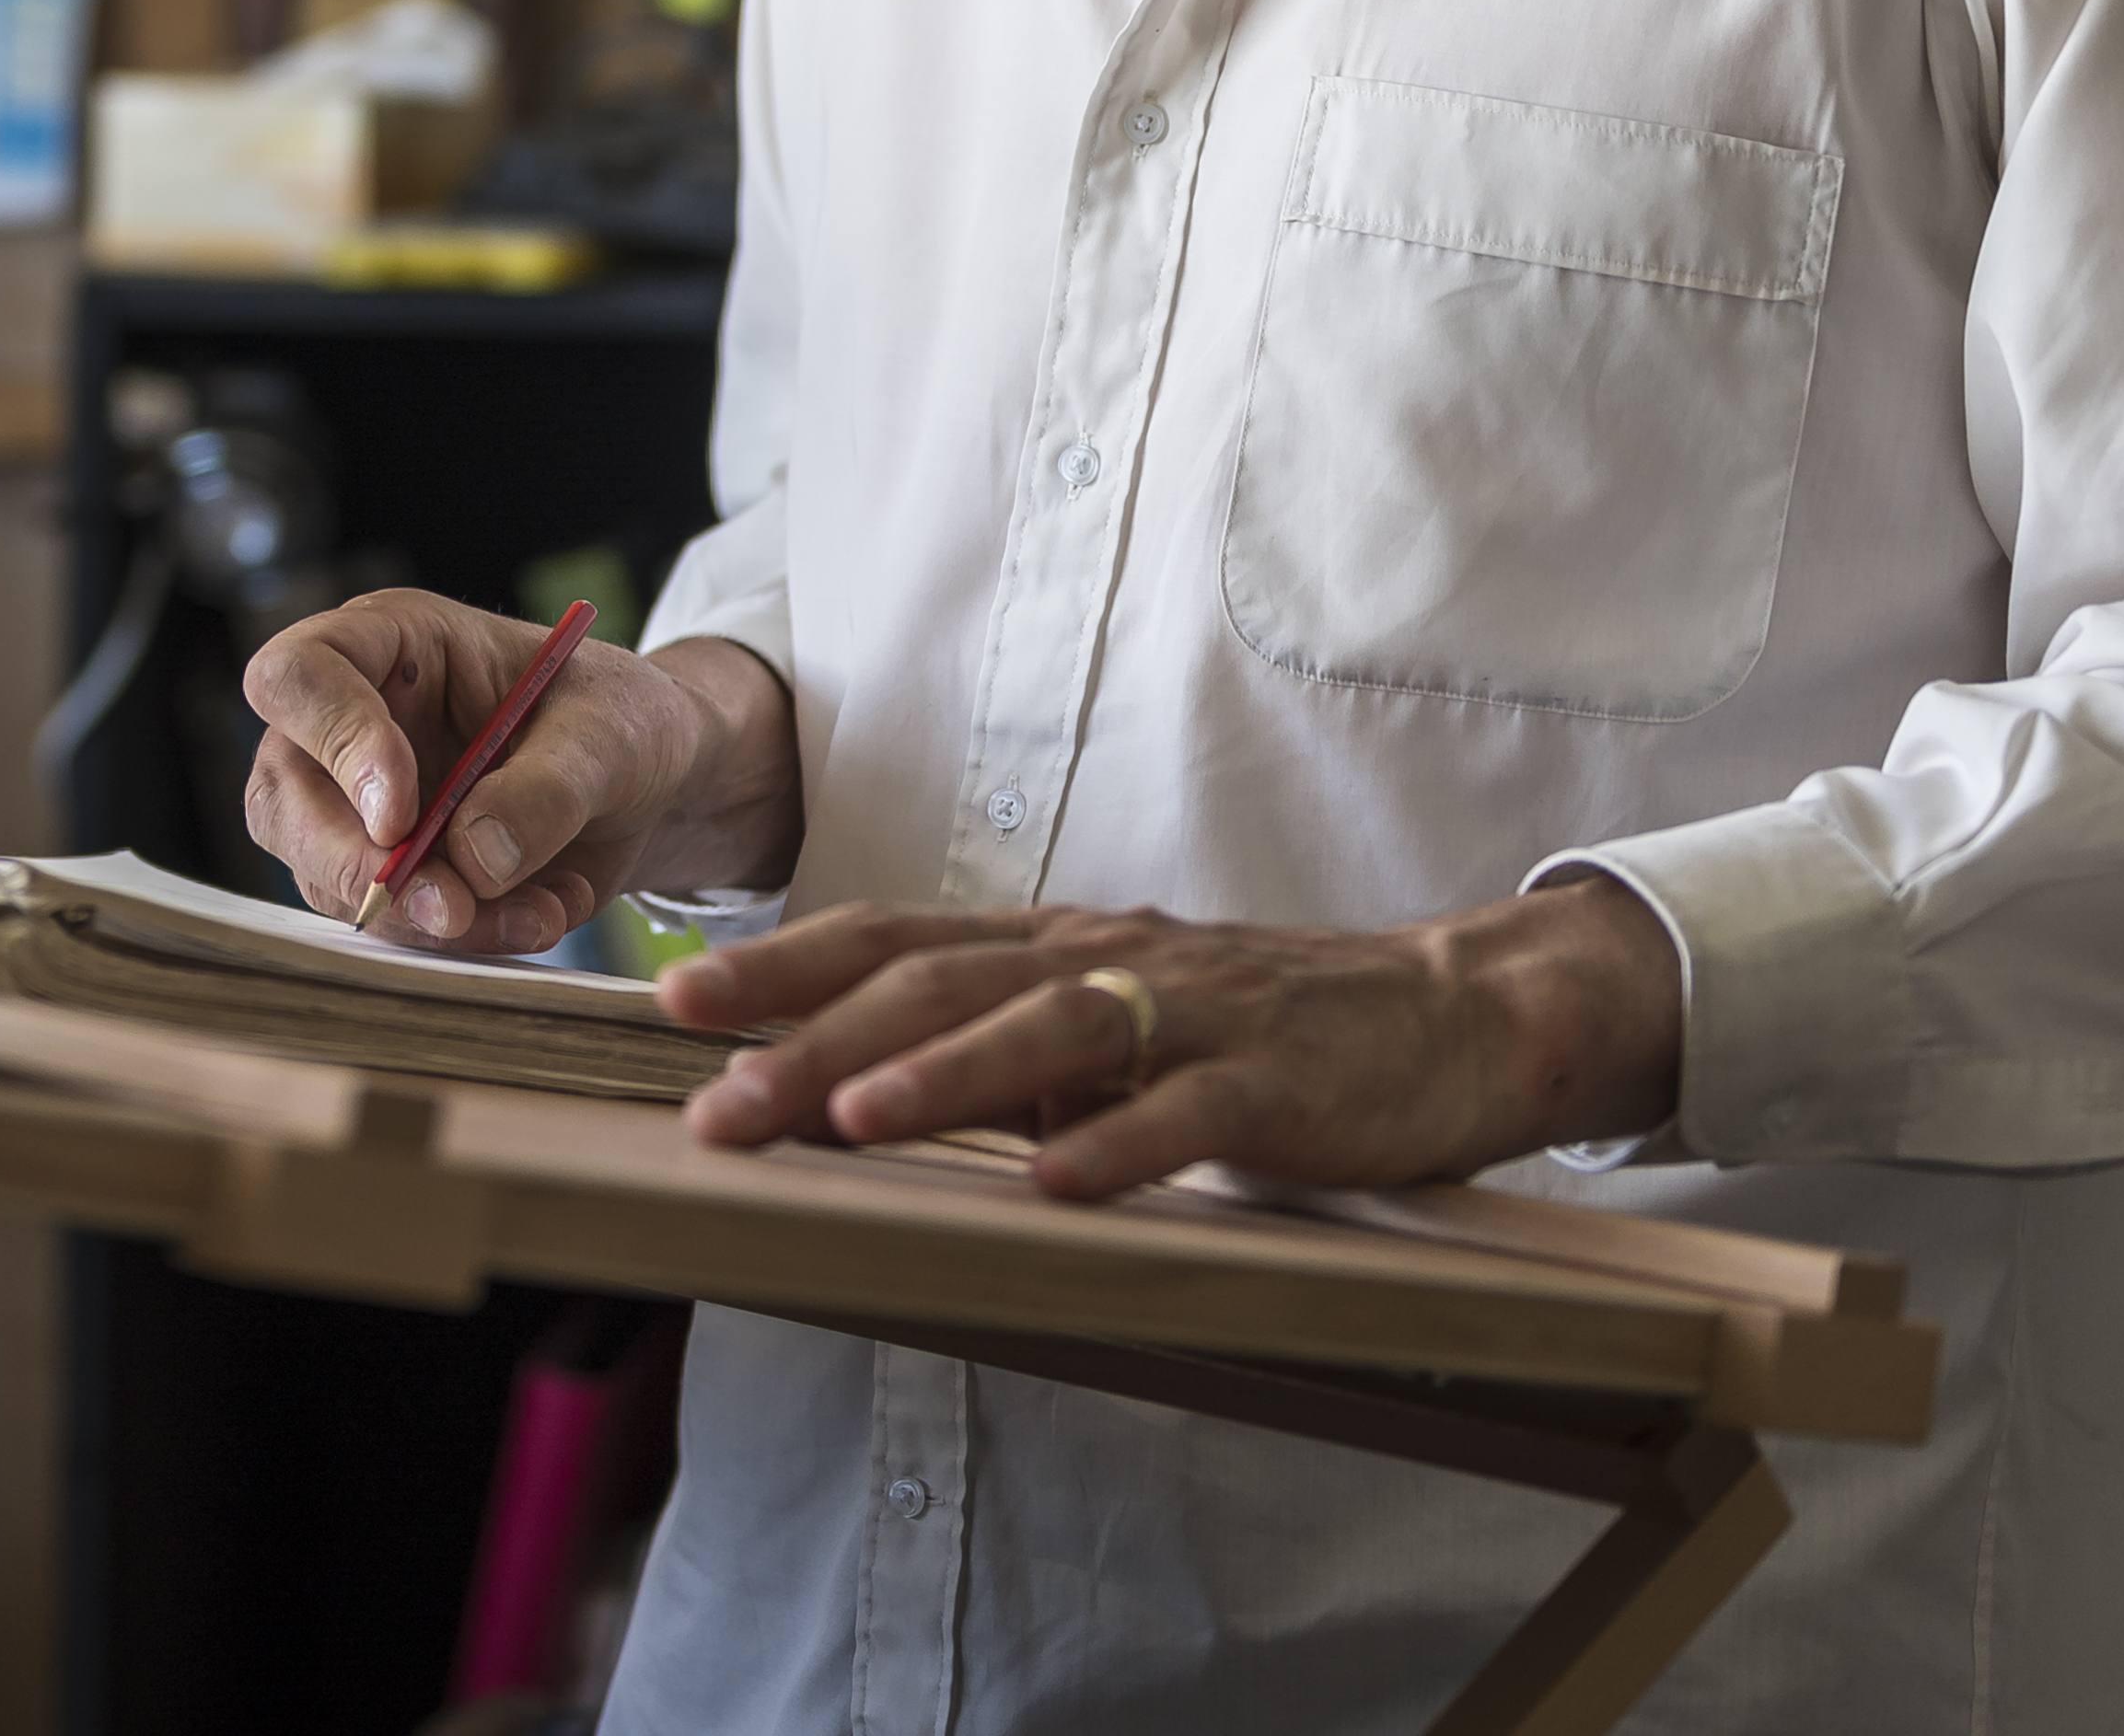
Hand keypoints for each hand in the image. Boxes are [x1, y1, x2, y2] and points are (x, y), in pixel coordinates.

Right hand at [240, 593, 795, 953]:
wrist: (652, 785)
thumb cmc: (621, 722)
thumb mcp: (609, 735)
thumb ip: (546, 788)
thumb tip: (474, 861)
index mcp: (390, 643)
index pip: (299, 677)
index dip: (334, 743)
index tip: (401, 816)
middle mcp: (351, 720)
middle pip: (285, 795)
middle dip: (359, 866)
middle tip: (451, 908)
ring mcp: (357, 805)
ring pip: (327, 876)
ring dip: (427, 916)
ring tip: (538, 913)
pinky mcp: (388, 875)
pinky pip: (391, 924)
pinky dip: (464, 939)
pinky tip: (540, 916)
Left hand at [660, 873, 1683, 1198]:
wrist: (1450, 1015)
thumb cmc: (1254, 1031)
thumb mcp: (1107, 1022)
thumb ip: (992, 1040)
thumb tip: (839, 1075)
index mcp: (1053, 941)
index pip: (892, 938)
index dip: (783, 965)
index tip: (673, 1001)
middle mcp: (1107, 956)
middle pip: (940, 986)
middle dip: (817, 1039)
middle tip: (716, 1098)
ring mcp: (1196, 1012)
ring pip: (1048, 1030)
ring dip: (943, 1079)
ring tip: (851, 1121)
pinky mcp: (1280, 1082)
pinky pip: (1190, 1113)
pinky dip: (1120, 1144)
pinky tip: (1056, 1184)